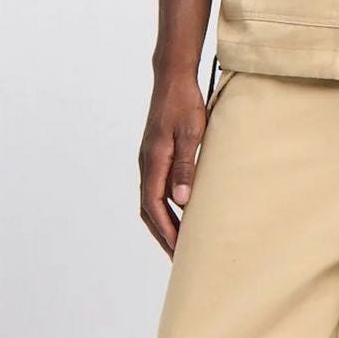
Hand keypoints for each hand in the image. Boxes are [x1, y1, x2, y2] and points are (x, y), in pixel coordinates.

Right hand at [139, 76, 206, 254]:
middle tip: (179, 258)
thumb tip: (182, 202)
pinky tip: (178, 214)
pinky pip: (154, 190)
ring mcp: (148, 160)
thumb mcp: (192, 134)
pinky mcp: (154, 156)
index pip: (155, 207)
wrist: (172, 79)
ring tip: (179, 243)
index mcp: (154, 161)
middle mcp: (146, 164)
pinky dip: (163, 208)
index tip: (179, 251)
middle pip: (149, 210)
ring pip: (150, 202)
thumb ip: (186, 168)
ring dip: (162, 224)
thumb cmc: (185, 104)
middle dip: (163, 235)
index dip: (167, 232)